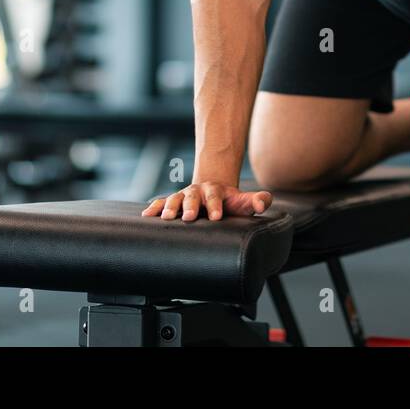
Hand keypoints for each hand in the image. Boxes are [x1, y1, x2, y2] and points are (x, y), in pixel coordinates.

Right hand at [141, 181, 272, 221]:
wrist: (213, 190)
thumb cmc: (231, 201)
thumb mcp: (244, 201)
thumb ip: (257, 200)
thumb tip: (263, 203)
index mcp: (214, 191)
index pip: (215, 197)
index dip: (215, 206)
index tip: (216, 217)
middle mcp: (197, 192)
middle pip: (192, 197)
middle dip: (190, 206)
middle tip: (189, 217)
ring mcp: (183, 196)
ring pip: (174, 199)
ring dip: (169, 207)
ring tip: (166, 218)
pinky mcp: (173, 203)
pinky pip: (161, 203)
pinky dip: (154, 207)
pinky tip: (147, 215)